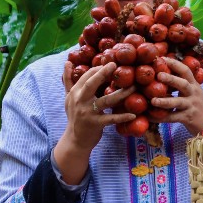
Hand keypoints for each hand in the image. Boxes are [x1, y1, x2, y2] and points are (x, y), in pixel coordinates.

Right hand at [55, 61, 135, 183]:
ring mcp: (88, 113)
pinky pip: (111, 119)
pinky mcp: (96, 124)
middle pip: (91, 84)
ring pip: (106, 100)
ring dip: (121, 93)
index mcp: (75, 93)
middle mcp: (79, 101)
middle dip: (102, 73)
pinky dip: (122, 117)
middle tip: (115, 65)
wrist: (75, 139)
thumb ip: (68, 81)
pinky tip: (133, 114)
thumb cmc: (75, 116)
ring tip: (134, 87)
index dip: (97, 69)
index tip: (111, 64)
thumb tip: (68, 62)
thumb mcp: (68, 98)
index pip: (85, 77)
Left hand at [150, 56, 202, 135]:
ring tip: (153, 101)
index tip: (162, 58)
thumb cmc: (197, 106)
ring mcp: (191, 106)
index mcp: (194, 85)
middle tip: (159, 75)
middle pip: (183, 84)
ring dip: (165, 101)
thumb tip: (163, 73)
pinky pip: (173, 117)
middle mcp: (193, 94)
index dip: (174, 64)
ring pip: (178, 102)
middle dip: (171, 79)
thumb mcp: (194, 92)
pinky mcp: (188, 118)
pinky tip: (149, 116)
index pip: (185, 71)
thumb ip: (183, 84)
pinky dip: (160, 117)